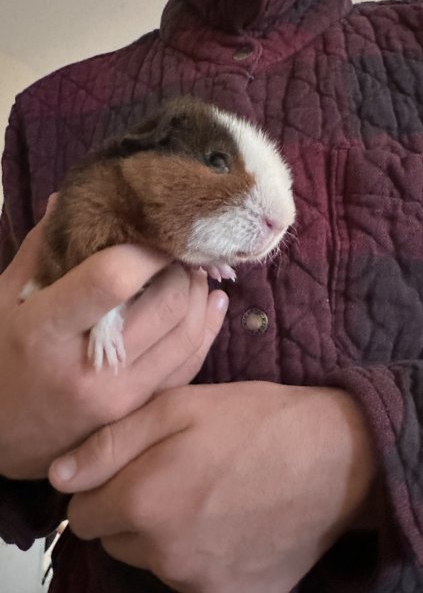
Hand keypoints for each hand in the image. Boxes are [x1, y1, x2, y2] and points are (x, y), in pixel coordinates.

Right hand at [0, 205, 227, 479]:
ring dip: (200, 293)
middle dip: (182, 267)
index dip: (146, 248)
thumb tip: (70, 201)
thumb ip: (40, 251)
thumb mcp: (2, 301)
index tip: (155, 231)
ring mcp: (121, 397)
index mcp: (45, 330)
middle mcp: (89, 368)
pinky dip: (207, 327)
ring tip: (193, 272)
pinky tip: (211, 303)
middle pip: (168, 303)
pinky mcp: (141, 411)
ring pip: (189, 332)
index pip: (113, 278)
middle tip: (178, 251)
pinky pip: (190, 364)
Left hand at [50, 382, 376, 592]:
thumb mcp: (182, 406)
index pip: (81, 514)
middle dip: (133, 508)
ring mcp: (201, 584)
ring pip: (154, 561)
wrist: (337, 457)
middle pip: (117, 540)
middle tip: (178, 472)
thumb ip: (112, 441)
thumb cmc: (256, 420)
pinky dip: (202, 555)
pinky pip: (194, 580)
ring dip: (167, 533)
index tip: (135, 466)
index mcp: (144, 502)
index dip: (103, 486)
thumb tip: (60, 477)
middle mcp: (165, 556)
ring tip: (211, 492)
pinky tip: (233, 522)